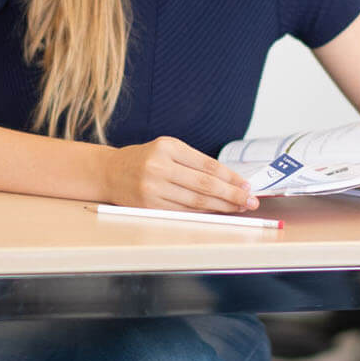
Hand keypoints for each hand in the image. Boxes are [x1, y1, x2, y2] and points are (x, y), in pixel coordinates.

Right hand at [106, 136, 258, 211]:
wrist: (109, 172)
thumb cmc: (144, 160)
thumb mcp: (167, 150)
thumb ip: (194, 163)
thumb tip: (229, 181)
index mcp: (167, 147)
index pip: (207, 165)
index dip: (230, 177)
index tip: (246, 185)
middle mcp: (159, 166)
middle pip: (205, 185)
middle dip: (232, 195)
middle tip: (250, 200)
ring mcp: (153, 188)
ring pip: (196, 202)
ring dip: (221, 207)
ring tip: (238, 208)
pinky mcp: (149, 206)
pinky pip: (183, 211)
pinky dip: (203, 213)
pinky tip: (216, 213)